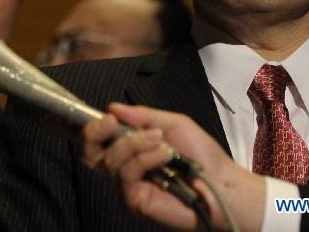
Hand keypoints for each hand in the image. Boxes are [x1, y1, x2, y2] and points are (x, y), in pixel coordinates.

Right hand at [80, 103, 264, 231]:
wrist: (221, 182)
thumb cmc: (201, 154)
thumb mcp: (172, 124)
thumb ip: (142, 116)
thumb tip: (112, 107)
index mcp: (128, 148)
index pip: (96, 140)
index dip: (91, 127)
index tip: (107, 114)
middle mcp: (122, 167)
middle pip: (87, 153)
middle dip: (94, 133)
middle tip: (112, 122)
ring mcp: (126, 185)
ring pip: (111, 160)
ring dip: (136, 144)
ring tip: (161, 141)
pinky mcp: (134, 200)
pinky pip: (127, 174)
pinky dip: (145, 159)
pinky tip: (164, 156)